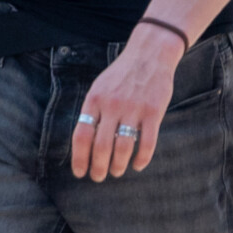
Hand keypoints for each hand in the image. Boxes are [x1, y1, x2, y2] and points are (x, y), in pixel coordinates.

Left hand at [72, 22, 181, 179]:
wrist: (148, 54)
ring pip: (123, 147)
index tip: (80, 172)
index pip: (82, 134)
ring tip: (116, 172)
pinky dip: (141, 159)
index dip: (79, 157)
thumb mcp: (100, 87)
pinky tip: (137, 165)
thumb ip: (93, 111)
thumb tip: (84, 142)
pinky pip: (147, 143)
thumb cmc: (121, 75)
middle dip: (98, 167)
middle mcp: (111, 105)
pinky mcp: (153, 112)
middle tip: (98, 177)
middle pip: (101, 145)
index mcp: (94, 99)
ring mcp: (133, 109)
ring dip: (118, 165)